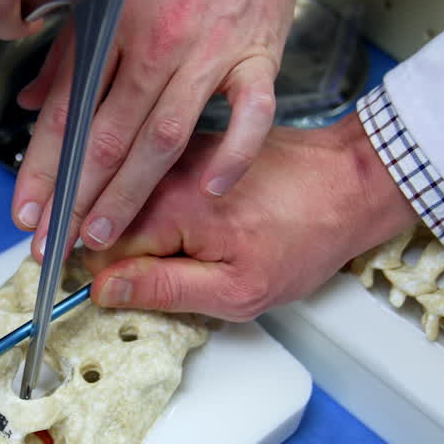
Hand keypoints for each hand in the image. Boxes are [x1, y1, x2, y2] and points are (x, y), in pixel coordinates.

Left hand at [13, 0, 312, 260]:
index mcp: (112, 25)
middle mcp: (154, 44)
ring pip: (163, 136)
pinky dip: (234, 153)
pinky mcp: (258, 57)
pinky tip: (214, 189)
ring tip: (104, 233)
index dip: (43, 168)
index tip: (26, 210)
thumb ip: (68, 48)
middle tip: (54, 244)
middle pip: (107, 135)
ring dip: (131, 192)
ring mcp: (208, 54)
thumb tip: (37, 102)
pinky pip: (250, 115)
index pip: (67, 111)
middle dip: (76, 199)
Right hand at [79, 115, 417, 321]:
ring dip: (122, 226)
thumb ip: (164, 290)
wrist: (349, 182)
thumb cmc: (305, 236)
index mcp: (169, 206)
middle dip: (105, 249)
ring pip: (116, 197)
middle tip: (142, 279)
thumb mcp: (236, 289)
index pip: (94, 246)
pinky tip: (170, 227)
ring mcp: (173, 153)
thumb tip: (104, 291)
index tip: (111, 295)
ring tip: (158, 254)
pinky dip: (141, 205)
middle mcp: (163, 169)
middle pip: (98, 216)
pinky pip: (142, 182)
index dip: (98, 276)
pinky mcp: (185, 148)